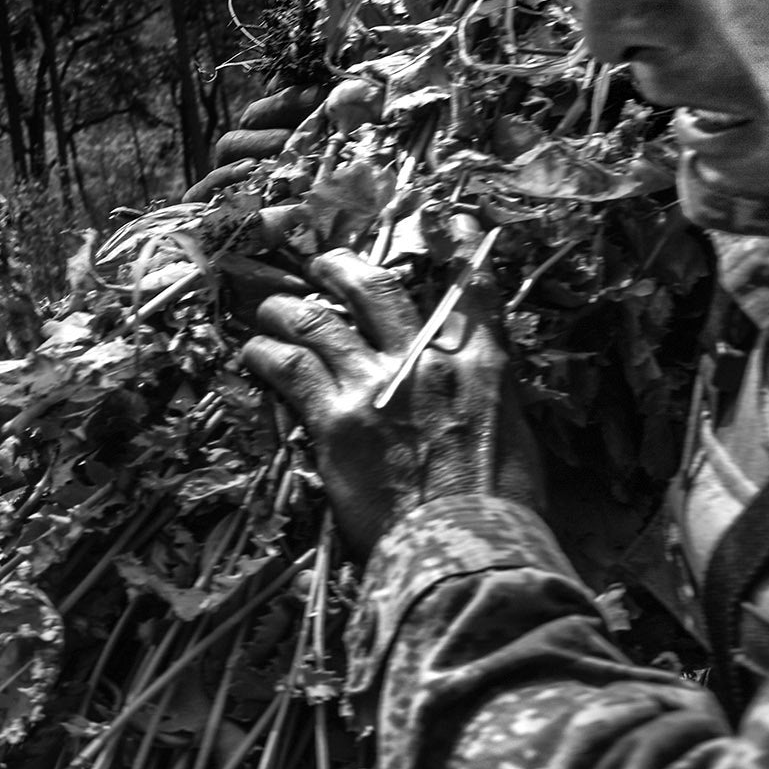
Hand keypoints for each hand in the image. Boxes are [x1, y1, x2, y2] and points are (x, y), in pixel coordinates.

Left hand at [240, 249, 542, 557]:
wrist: (465, 549)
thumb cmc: (498, 508)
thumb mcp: (514, 437)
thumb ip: (487, 398)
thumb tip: (472, 386)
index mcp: (483, 365)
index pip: (470, 287)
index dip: (457, 246)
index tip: (446, 219)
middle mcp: (426, 361)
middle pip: (375, 289)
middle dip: (341, 267)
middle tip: (322, 262)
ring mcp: (376, 385)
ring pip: (317, 322)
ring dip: (288, 310)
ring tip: (271, 309)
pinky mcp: (335, 420)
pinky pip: (289, 368)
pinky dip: (267, 355)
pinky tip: (255, 353)